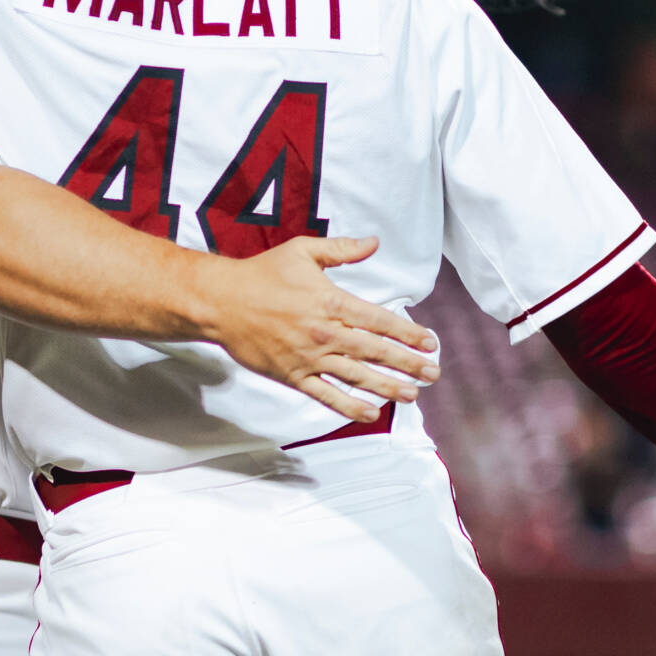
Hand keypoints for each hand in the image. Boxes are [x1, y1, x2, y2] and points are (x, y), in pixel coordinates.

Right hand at [197, 236, 440, 422]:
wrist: (221, 302)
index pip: (380, 321)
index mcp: (331, 302)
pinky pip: (326, 395)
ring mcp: (309, 357)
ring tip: (412, 395)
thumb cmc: (262, 274)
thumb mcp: (302, 251)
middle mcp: (325, 333)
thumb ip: (342, 249)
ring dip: (387, 387)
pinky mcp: (292, 376)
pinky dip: (348, 406)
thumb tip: (374, 242)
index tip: (431, 343)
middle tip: (433, 374)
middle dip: (408, 364)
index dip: (408, 333)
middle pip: (375, 352)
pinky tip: (370, 413)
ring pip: (356, 376)